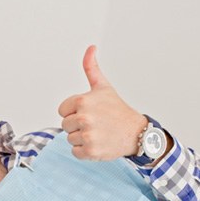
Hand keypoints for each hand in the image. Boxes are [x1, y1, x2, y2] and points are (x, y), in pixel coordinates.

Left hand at [58, 45, 146, 160]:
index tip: (90, 112)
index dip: (74, 112)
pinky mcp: (91, 151)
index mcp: (83, 100)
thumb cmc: (117, 110)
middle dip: (78, 126)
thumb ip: (91, 68)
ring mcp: (88, 135)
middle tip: (96, 124)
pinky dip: (85, 151)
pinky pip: (75, 152)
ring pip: (70, 139)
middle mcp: (84, 117)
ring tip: (98, 133)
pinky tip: (98, 143)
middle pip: (65, 125)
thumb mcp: (103, 87)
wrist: (136, 133)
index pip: (62, 111)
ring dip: (82, 139)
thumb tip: (90, 47)